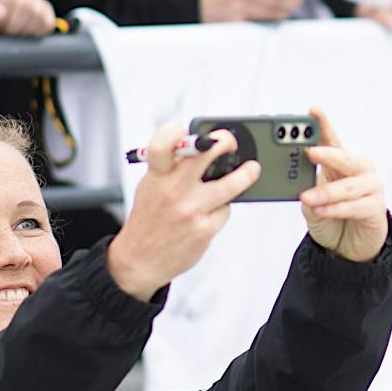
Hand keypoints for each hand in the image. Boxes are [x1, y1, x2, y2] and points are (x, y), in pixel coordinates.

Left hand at [0, 0, 55, 37]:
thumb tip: (0, 12)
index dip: (1, 18)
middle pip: (26, 6)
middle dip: (13, 26)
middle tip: (1, 31)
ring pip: (38, 15)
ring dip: (24, 31)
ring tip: (10, 32)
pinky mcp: (46, 9)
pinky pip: (47, 23)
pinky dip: (36, 33)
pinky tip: (22, 33)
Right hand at [105, 124, 256, 301]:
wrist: (139, 260)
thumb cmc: (149, 218)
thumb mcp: (150, 186)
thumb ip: (171, 167)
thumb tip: (202, 146)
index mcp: (156, 176)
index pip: (163, 145)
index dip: (176, 131)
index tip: (190, 129)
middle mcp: (174, 191)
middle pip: (206, 155)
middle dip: (225, 142)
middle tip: (233, 142)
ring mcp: (191, 210)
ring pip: (231, 184)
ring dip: (246, 174)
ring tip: (252, 168)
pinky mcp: (204, 230)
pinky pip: (225, 210)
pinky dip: (222, 208)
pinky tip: (213, 211)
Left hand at [298, 107, 388, 262]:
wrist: (348, 246)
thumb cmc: (331, 217)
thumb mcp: (311, 202)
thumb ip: (307, 190)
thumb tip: (299, 188)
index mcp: (342, 163)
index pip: (332, 140)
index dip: (324, 124)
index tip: (313, 110)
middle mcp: (360, 171)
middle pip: (345, 158)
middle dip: (328, 154)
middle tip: (310, 151)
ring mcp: (371, 188)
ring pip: (348, 186)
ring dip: (326, 192)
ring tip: (306, 197)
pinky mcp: (376, 208)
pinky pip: (355, 206)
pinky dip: (336, 209)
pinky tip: (320, 210)